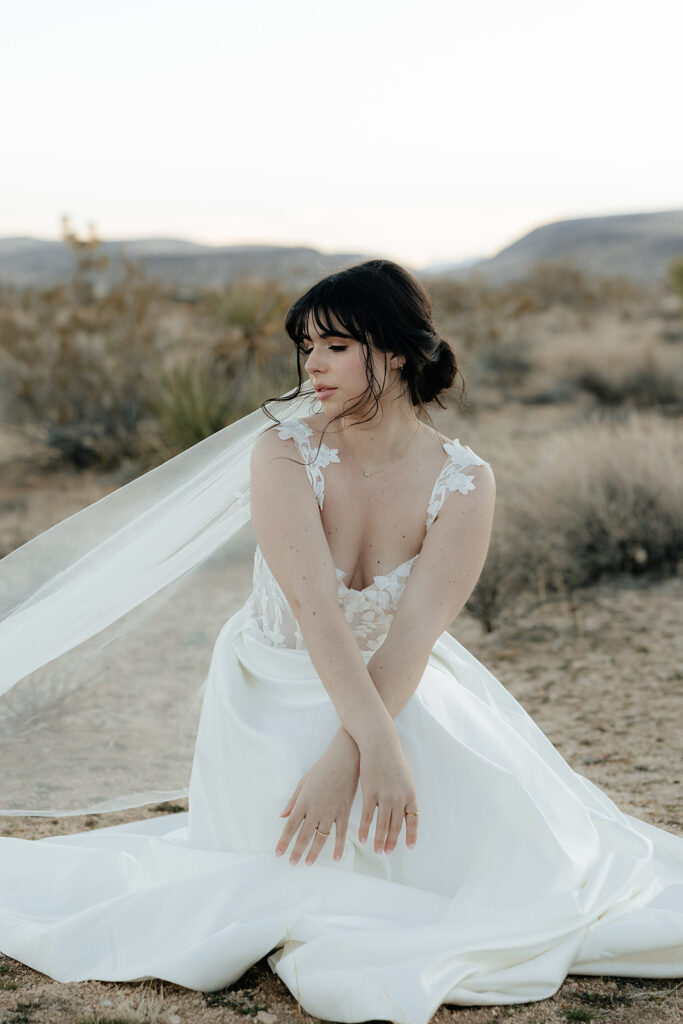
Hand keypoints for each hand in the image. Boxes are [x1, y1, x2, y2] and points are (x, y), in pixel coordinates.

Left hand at [275, 728, 359, 864]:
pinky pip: (341, 834)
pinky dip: (338, 847)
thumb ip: (293, 801)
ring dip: (314, 853)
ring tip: (308, 863)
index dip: (284, 841)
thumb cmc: (322, 769)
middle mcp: (315, 810)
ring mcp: (330, 813)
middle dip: (296, 851)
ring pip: (321, 838)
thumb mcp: (303, 782)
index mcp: (303, 802)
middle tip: (291, 864)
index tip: (278, 853)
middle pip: (304, 836)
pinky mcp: (344, 812)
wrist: (344, 760)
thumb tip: (282, 815)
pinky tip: (336, 858)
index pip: (290, 826)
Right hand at [357, 731, 418, 854]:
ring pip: (382, 825)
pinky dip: (365, 829)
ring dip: (380, 840)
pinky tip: (363, 839)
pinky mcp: (370, 793)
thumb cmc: (393, 759)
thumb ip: (405, 794)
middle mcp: (399, 798)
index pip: (413, 820)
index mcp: (410, 794)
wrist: (380, 744)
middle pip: (396, 826)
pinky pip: (367, 816)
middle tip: (388, 853)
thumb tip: (405, 809)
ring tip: (378, 851)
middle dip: (392, 842)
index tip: (409, 847)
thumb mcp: (405, 777)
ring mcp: (384, 796)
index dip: (411, 835)